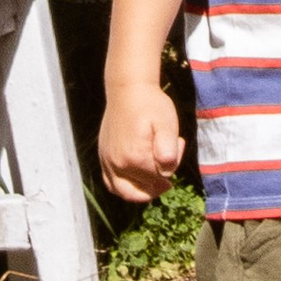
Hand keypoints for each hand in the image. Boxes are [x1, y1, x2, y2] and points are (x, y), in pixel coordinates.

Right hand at [98, 81, 184, 204]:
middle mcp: (118, 164)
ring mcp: (107, 161)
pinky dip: (123, 187)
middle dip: (156, 188)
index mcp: (135, 158)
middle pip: (139, 192)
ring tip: (153, 178)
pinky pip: (110, 183)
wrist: (127, 89)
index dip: (172, 168)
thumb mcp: (167, 124)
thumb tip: (167, 173)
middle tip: (167, 177)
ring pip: (123, 191)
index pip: (158, 179)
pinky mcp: (103, 156)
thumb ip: (169, 151)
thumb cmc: (150, 105)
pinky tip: (135, 176)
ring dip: (140, 191)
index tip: (178, 145)